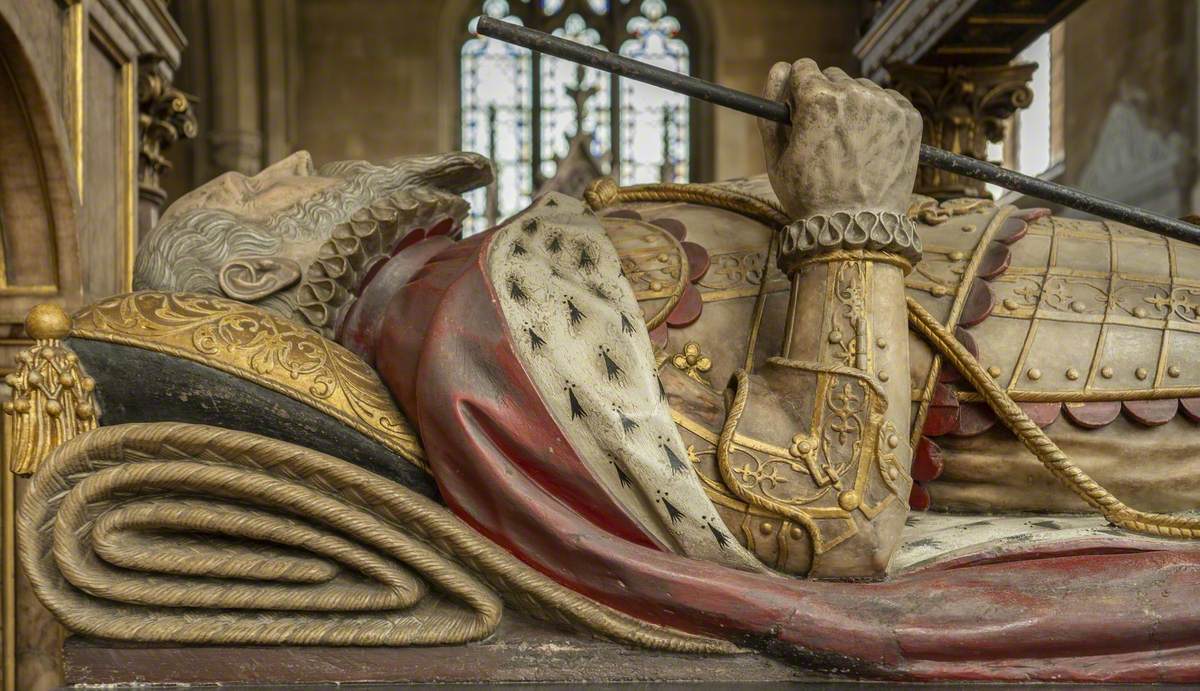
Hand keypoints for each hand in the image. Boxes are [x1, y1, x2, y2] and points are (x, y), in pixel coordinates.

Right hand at [759, 59, 921, 218]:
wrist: (856, 227)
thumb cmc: (810, 197)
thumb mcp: (776, 156)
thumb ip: (771, 108)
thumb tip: (779, 68)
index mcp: (818, 99)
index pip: (804, 67)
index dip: (798, 90)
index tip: (802, 108)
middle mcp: (855, 94)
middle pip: (833, 76)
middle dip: (826, 98)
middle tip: (826, 134)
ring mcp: (886, 104)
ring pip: (861, 88)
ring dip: (853, 106)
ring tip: (850, 145)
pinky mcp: (909, 117)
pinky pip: (887, 101)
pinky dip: (878, 116)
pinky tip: (870, 145)